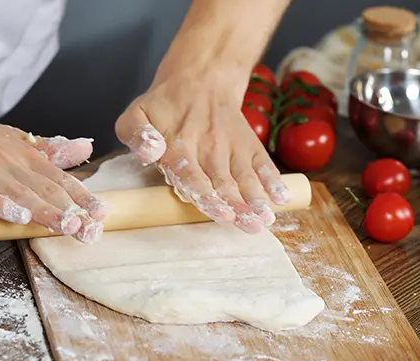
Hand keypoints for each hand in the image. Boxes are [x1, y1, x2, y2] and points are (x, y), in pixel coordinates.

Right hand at [0, 91, 107, 242]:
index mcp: (24, 156)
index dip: (82, 197)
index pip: (60, 179)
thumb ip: (47, 150)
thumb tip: (84, 148)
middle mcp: (8, 162)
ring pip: (19, 193)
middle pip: (45, 189)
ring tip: (67, 226)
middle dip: (71, 211)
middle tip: (91, 230)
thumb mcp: (10, 140)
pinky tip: (16, 217)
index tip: (103, 213)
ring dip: (45, 211)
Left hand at [115, 70, 289, 233]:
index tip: (218, 210)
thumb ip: (135, 134)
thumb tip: (150, 152)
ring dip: (257, 198)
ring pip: (245, 175)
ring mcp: (232, 147)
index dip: (206, 194)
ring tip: (266, 217)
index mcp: (179, 145)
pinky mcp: (249, 145)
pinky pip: (263, 163)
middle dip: (236, 204)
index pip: (192, 174)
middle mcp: (208, 148)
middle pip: (223, 181)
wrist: (200, 79)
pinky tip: (283, 197)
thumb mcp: (137, 114)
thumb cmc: (165, 107)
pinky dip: (274, 180)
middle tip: (247, 224)